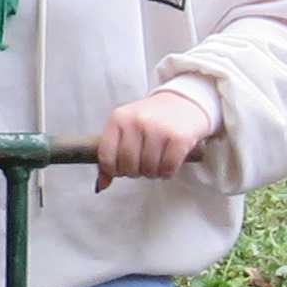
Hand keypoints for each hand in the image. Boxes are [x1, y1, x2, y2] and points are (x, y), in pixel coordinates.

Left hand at [92, 86, 219, 182]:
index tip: (123, 167)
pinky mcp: (179, 138)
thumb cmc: (152, 119)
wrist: (185, 101)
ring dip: (153, 172)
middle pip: (128, 166)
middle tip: (143, 163)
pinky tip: (169, 162)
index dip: (114, 170)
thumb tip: (101, 185)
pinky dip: (167, 172)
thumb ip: (111, 154)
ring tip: (157, 161)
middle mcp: (137, 121)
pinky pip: (167, 169)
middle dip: (135, 172)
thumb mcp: (126, 128)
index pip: (106, 156)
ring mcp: (158, 129)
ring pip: (148, 170)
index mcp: (119, 118)